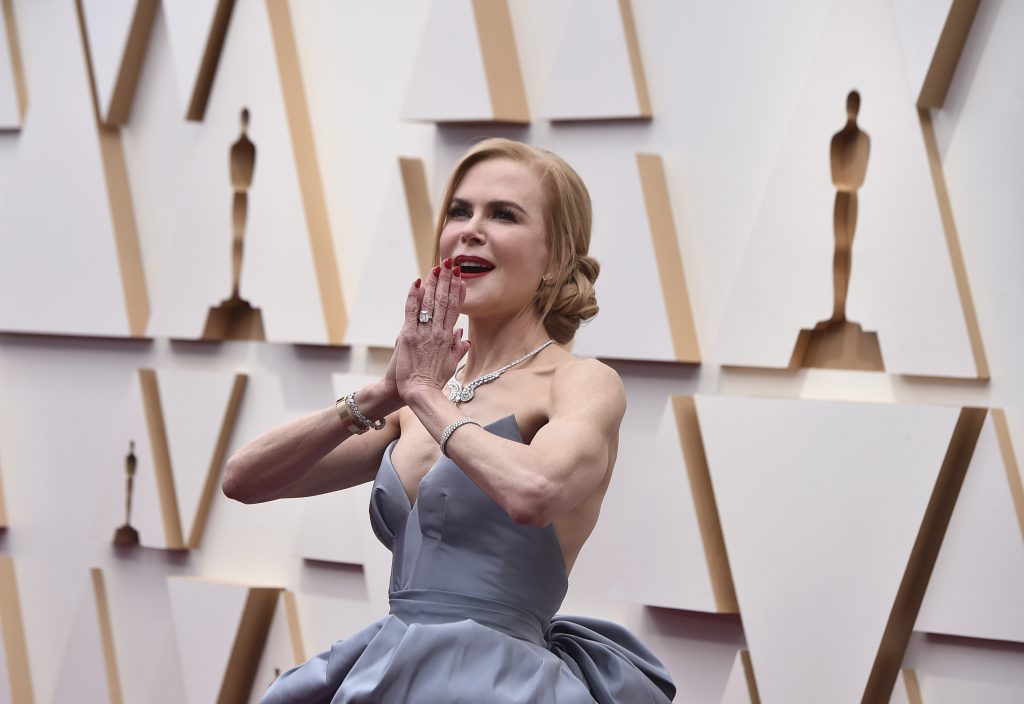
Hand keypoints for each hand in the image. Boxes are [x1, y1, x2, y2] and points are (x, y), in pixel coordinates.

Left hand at [393, 259, 469, 402]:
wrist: (419, 393)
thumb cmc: (433, 382)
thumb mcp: (450, 365)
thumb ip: (458, 349)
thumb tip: (463, 337)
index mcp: (448, 338)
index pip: (455, 310)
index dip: (458, 292)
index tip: (460, 278)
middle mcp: (438, 332)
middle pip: (444, 301)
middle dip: (448, 280)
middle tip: (450, 263)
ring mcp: (423, 333)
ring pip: (430, 302)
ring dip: (434, 283)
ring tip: (437, 267)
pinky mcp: (408, 335)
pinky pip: (411, 311)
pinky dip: (413, 296)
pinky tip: (417, 282)